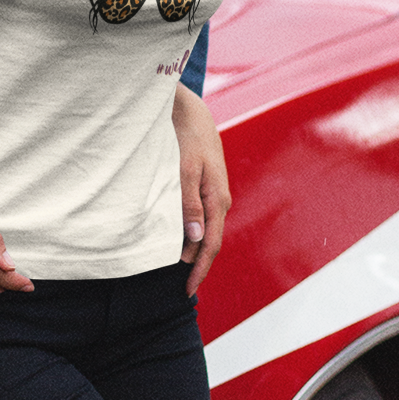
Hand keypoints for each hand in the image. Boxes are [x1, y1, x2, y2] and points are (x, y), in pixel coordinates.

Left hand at [171, 83, 231, 295]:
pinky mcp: (205, 185)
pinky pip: (201, 217)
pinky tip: (180, 238)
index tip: (186, 290)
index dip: (199, 270)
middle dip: (198, 266)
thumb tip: (194, 239)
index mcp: (217, 199)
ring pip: (205, 229)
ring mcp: (213, 192)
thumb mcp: (184, 169)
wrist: (190, 109)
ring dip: (194, 250)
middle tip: (183, 287)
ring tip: (180, 270)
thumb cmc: (186, 136)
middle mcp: (219, 199)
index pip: (210, 244)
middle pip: (210, 241)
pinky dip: (191, 232)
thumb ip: (188, 203)